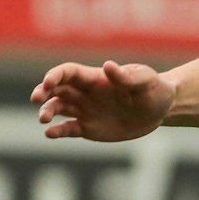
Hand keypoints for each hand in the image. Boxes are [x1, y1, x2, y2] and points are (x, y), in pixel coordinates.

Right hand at [31, 60, 174, 140]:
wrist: (162, 109)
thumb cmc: (155, 88)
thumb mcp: (146, 81)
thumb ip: (127, 77)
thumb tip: (107, 66)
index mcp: (96, 78)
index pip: (68, 72)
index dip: (55, 75)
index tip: (48, 83)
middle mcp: (86, 93)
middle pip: (56, 89)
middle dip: (42, 92)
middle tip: (36, 99)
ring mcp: (86, 110)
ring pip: (57, 108)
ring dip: (47, 111)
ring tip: (43, 119)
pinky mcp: (89, 127)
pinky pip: (68, 129)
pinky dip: (57, 131)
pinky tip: (50, 133)